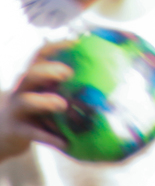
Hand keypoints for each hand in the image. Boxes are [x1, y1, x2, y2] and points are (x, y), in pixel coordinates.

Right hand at [0, 47, 70, 161]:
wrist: (5, 134)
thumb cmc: (36, 109)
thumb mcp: (47, 92)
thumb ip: (68, 86)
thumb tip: (111, 79)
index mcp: (34, 76)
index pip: (40, 55)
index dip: (57, 46)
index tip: (78, 42)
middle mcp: (23, 89)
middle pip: (30, 73)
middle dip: (48, 71)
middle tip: (68, 73)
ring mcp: (17, 110)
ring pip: (25, 101)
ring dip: (45, 101)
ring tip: (62, 105)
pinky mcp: (16, 130)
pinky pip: (32, 132)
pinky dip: (49, 137)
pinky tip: (65, 143)